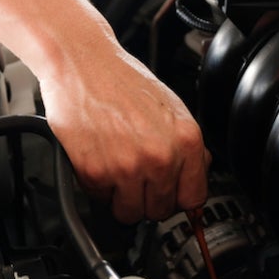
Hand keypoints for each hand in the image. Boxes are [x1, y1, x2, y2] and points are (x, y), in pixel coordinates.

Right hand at [41, 44, 210, 223]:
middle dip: (148, 198)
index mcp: (186, 140)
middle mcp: (161, 156)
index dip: (179, 199)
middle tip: (138, 176)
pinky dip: (98, 187)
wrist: (83, 64)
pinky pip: (101, 201)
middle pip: (161, 210)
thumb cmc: (124, 82)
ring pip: (130, 214)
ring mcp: (128, 167)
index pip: (194, 198)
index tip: (170, 196)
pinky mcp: (95, 172)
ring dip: (122, 199)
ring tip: (118, 171)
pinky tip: (100, 160)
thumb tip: (195, 177)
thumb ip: (187, 148)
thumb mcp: (172, 110)